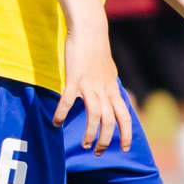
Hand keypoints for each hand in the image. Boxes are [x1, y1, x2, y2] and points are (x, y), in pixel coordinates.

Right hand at [56, 22, 131, 152]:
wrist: (90, 31)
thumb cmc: (97, 51)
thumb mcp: (109, 72)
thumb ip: (110, 87)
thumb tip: (112, 97)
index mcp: (113, 89)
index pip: (125, 116)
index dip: (126, 134)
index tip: (124, 148)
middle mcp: (104, 90)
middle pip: (110, 121)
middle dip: (105, 140)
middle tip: (98, 152)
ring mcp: (90, 85)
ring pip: (94, 115)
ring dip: (89, 133)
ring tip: (84, 145)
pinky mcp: (75, 78)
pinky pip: (68, 100)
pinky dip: (62, 113)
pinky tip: (56, 123)